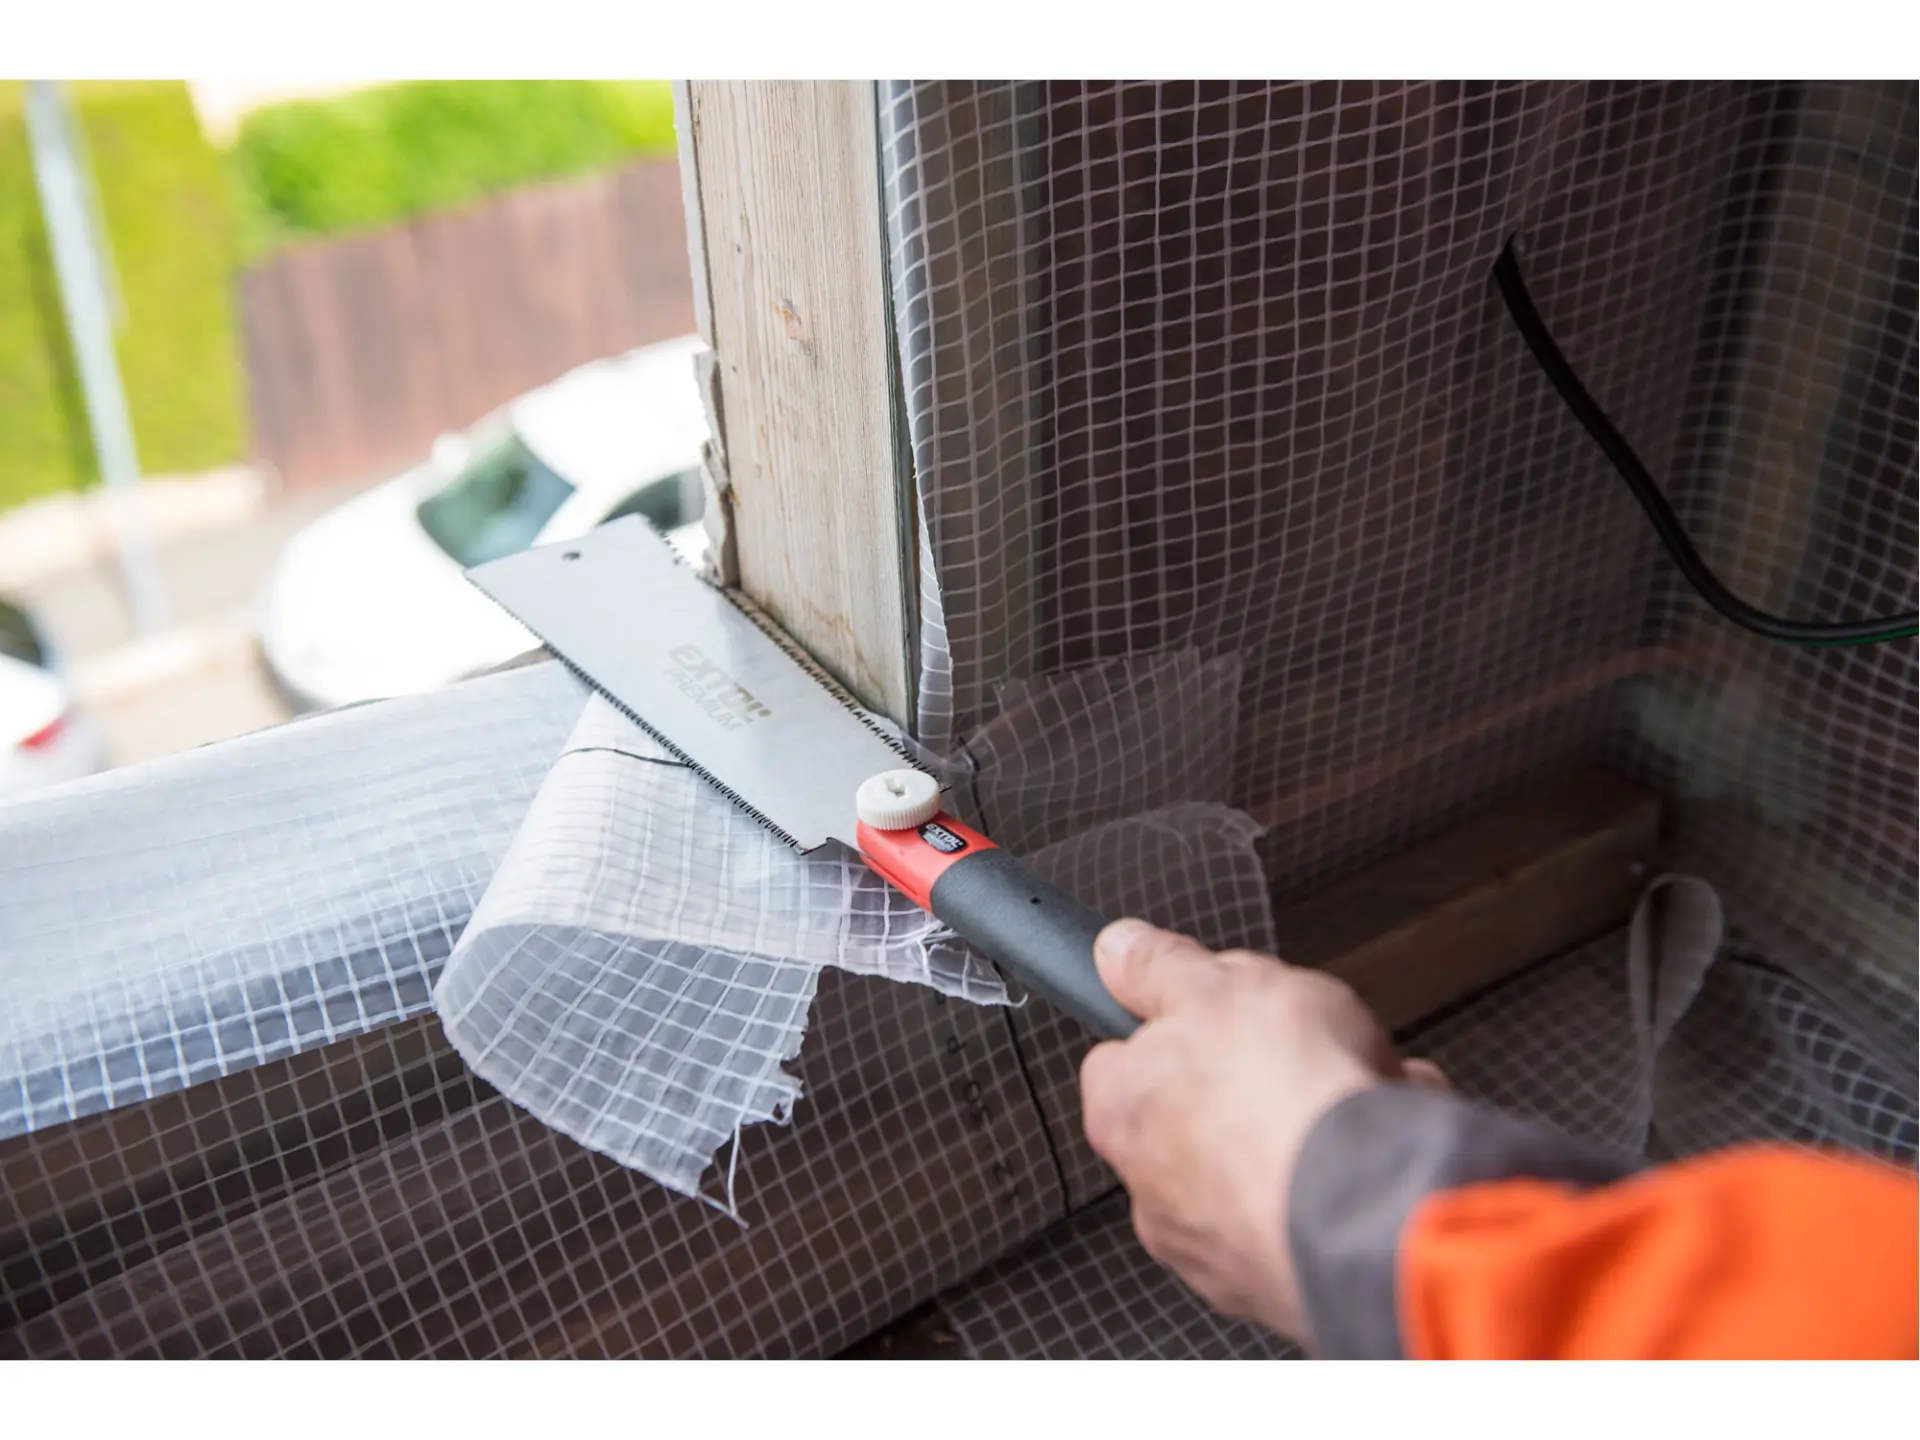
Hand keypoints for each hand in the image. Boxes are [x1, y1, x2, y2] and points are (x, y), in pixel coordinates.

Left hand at [1078, 919, 1446, 1347]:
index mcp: (1125, 1111)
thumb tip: (1116, 950)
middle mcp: (1155, 1192)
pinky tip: (1392, 1142)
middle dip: (1264, 1077)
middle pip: (1206, 1110)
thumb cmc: (1285, 1093)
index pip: (1122, 1058)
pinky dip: (1357, 1176)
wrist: (1371, 1207)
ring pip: (1273, 1162)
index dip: (1175, 1023)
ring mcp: (1219, 1247)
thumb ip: (1159, 966)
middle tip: (1310, 1046)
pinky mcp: (1285, 1286)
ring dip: (1318, 1126)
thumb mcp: (1216, 984)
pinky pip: (1322, 1211)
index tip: (1212, 1009)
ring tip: (1370, 1091)